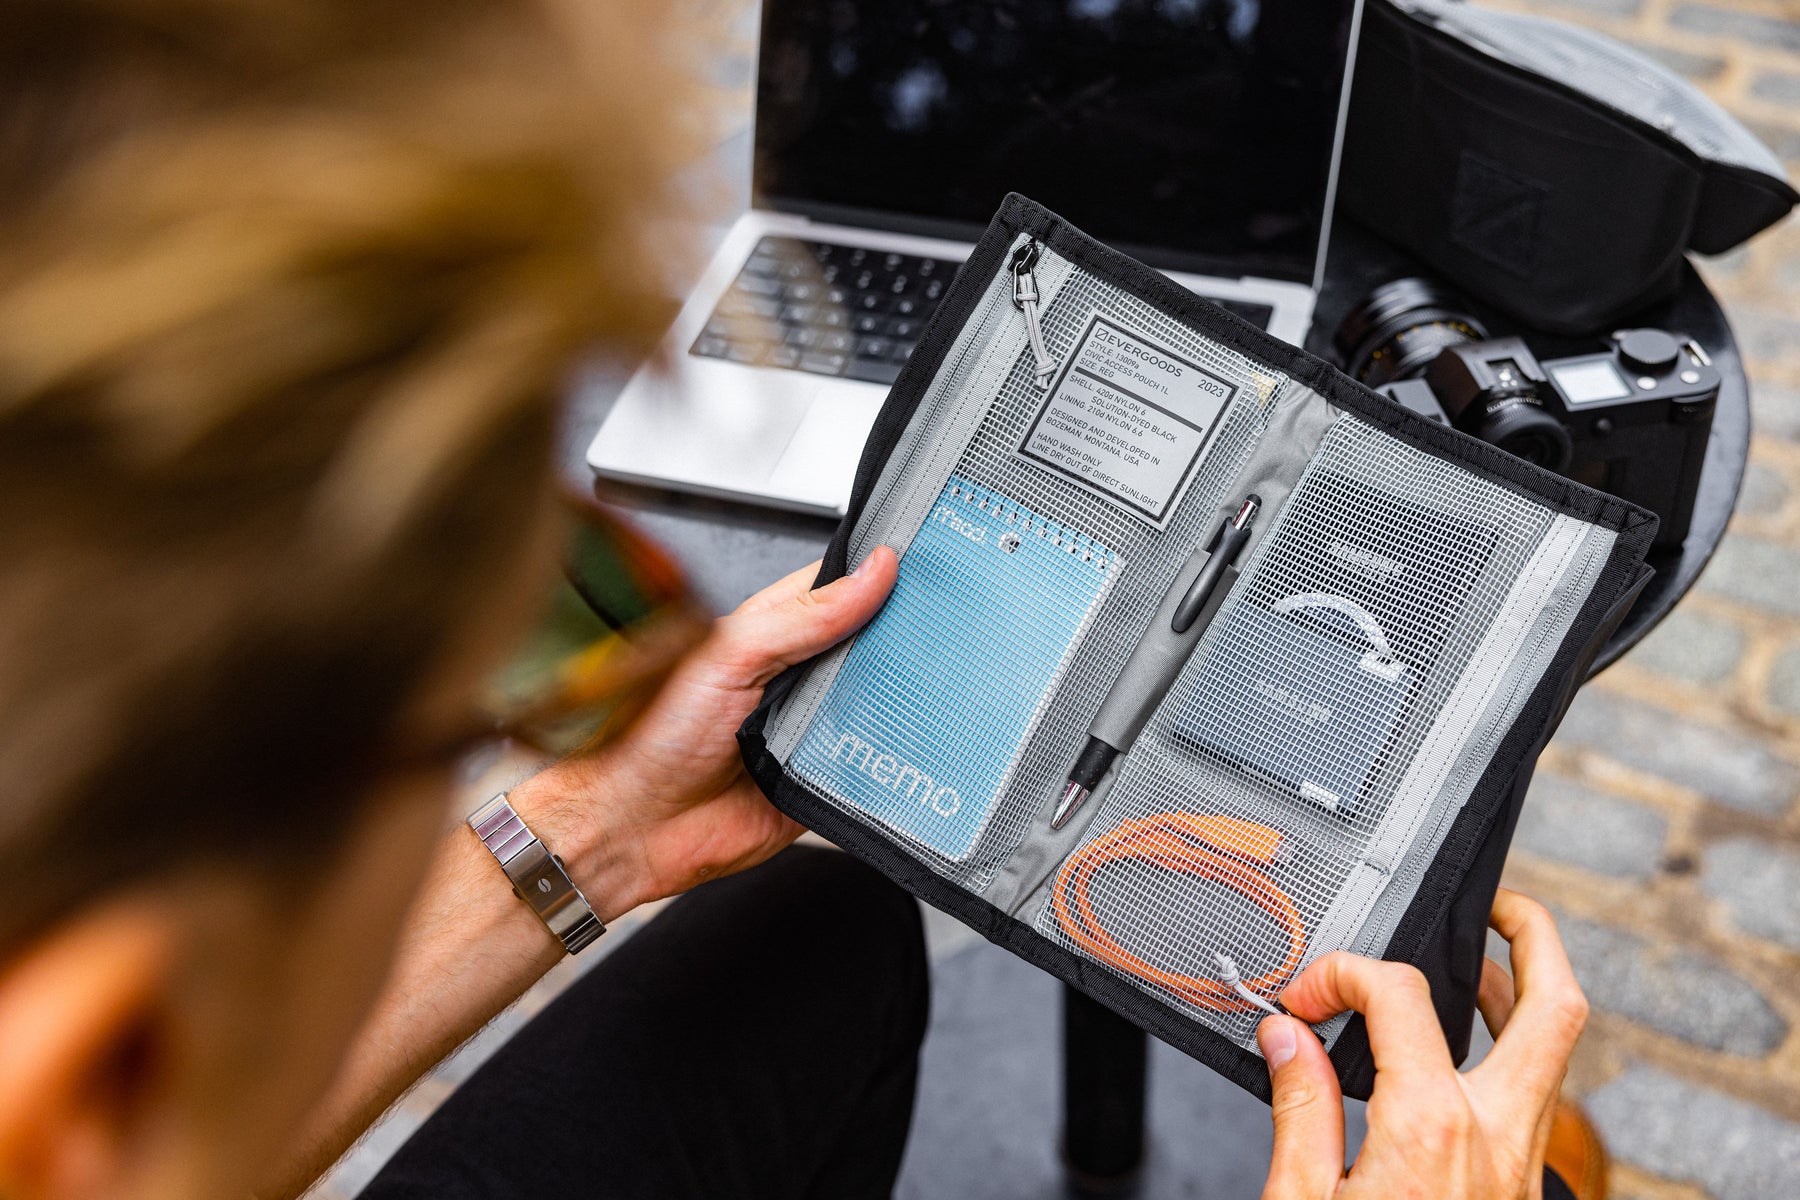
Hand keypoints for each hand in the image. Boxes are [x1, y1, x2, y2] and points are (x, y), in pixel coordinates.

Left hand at [512, 548, 897, 918]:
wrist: (635, 826)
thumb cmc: (652, 736)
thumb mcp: (730, 653)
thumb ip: (803, 616)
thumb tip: (870, 574)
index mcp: (769, 631)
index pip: (838, 589)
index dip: (877, 577)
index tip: (916, 568)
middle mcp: (794, 676)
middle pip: (869, 645)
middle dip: (897, 641)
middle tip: (928, 633)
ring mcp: (810, 726)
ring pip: (877, 702)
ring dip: (896, 698)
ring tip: (917, 687)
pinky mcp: (823, 776)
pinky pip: (873, 761)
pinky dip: (889, 755)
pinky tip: (900, 741)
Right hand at [1258, 889, 1588, 1199]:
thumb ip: (1300, 1109)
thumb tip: (1287, 1038)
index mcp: (1432, 1126)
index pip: (1399, 996)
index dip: (1343, 975)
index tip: (1306, 999)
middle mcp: (1496, 1135)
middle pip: (1553, 1006)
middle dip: (1532, 936)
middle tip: (1495, 905)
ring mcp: (1520, 1162)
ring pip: (1554, 1051)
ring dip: (1520, 995)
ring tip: (1474, 968)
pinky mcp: (1520, 1185)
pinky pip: (1532, 1096)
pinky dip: (1506, 1052)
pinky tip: (1464, 1053)